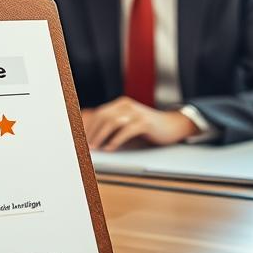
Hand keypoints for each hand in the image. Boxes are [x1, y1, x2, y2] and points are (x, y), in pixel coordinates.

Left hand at [82, 98, 197, 150]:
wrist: (172, 125)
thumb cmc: (147, 127)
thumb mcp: (129, 122)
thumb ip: (114, 125)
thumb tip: (93, 137)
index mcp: (121, 104)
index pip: (99, 113)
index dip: (88, 126)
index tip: (80, 139)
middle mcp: (127, 105)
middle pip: (103, 116)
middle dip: (92, 132)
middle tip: (85, 146)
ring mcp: (136, 113)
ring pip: (112, 122)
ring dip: (100, 136)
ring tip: (95, 148)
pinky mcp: (145, 122)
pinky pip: (126, 130)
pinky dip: (116, 140)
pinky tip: (110, 148)